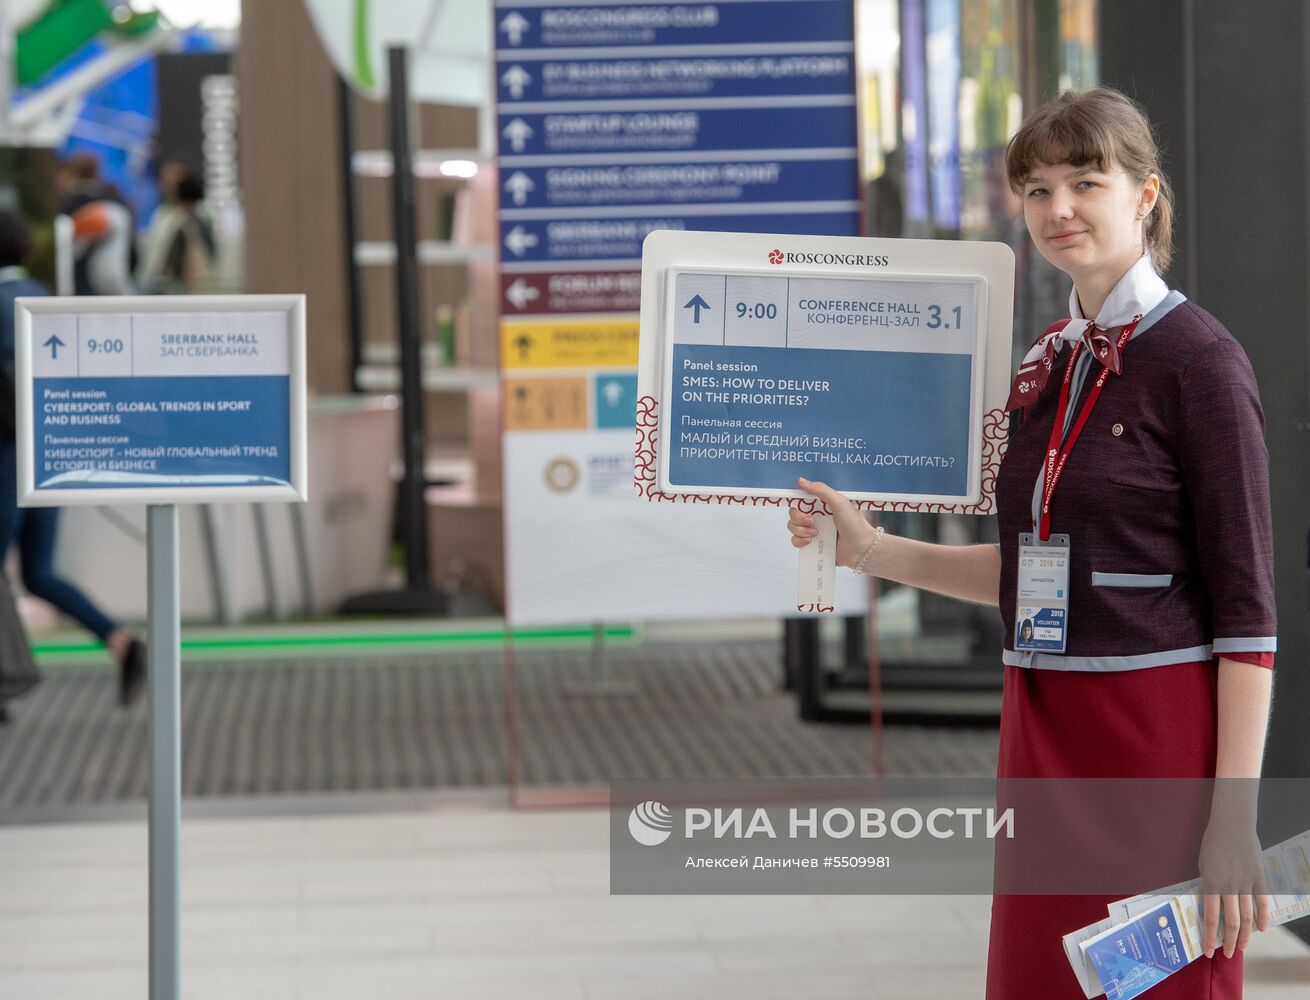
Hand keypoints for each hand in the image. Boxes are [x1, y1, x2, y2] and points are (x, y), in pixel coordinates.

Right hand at [786, 477, 876, 568]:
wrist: (861, 548)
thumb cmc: (854, 524)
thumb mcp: (840, 502)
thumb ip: (821, 490)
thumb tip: (801, 481)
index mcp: (822, 504)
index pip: (801, 500)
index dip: (797, 503)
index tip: (800, 506)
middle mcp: (816, 516)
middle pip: (793, 514)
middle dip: (799, 518)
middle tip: (813, 522)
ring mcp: (813, 531)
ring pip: (792, 528)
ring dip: (800, 531)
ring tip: (815, 533)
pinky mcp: (812, 545)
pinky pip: (795, 542)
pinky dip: (799, 541)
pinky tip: (811, 541)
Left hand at [1198, 820, 1270, 958]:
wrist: (1232, 824)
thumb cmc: (1212, 842)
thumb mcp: (1203, 864)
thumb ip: (1208, 885)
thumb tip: (1211, 903)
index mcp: (1211, 882)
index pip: (1210, 918)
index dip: (1209, 937)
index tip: (1208, 951)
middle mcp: (1229, 886)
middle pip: (1231, 922)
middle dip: (1228, 941)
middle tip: (1226, 954)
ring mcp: (1246, 883)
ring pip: (1247, 916)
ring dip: (1244, 935)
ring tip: (1240, 947)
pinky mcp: (1259, 878)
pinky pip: (1263, 902)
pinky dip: (1263, 917)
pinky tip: (1260, 929)